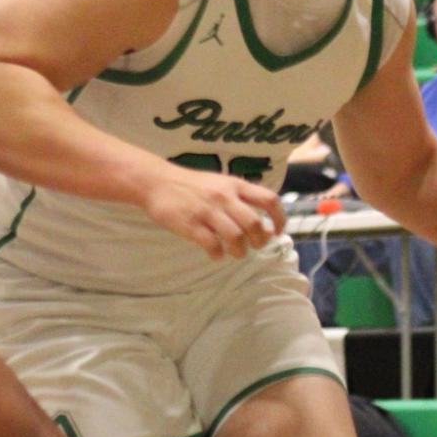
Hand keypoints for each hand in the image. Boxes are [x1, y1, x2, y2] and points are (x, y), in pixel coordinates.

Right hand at [141, 163, 283, 259]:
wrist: (157, 181)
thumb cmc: (192, 186)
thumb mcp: (220, 184)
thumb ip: (241, 200)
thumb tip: (265, 226)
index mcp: (235, 185)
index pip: (269, 200)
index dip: (279, 218)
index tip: (277, 232)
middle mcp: (224, 197)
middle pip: (254, 223)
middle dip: (260, 240)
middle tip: (254, 246)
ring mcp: (207, 211)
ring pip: (235, 237)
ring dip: (240, 251)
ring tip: (236, 253)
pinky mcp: (191, 224)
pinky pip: (212, 245)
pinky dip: (217, 254)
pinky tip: (215, 254)